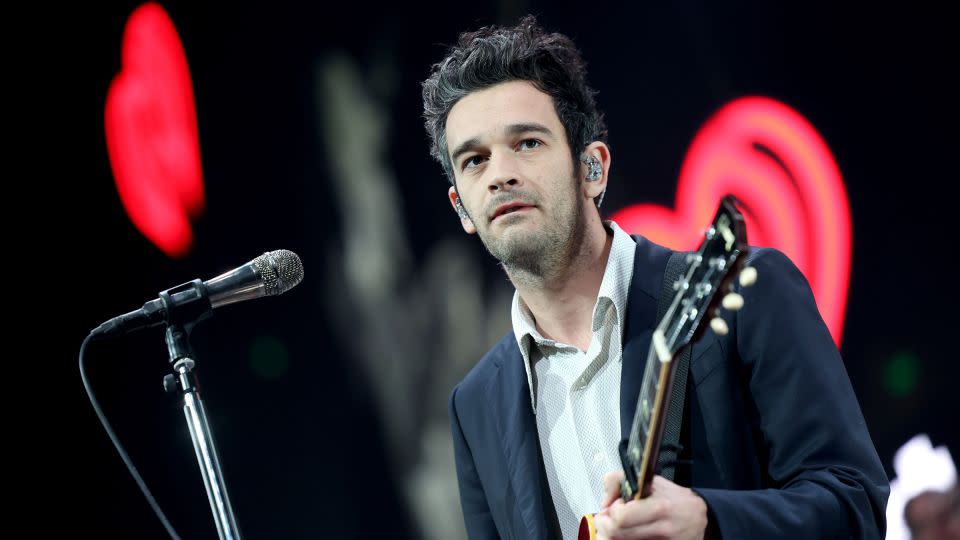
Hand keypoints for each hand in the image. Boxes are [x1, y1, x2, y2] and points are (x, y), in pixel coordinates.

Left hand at [593, 472, 707, 539]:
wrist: (698, 517)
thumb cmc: (674, 499)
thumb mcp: (651, 480)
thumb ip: (621, 481)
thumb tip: (606, 500)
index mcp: (659, 507)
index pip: (622, 516)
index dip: (611, 511)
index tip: (613, 506)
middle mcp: (661, 528)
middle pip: (617, 534)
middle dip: (605, 524)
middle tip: (606, 518)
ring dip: (611, 534)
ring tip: (615, 525)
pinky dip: (622, 539)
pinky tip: (626, 533)